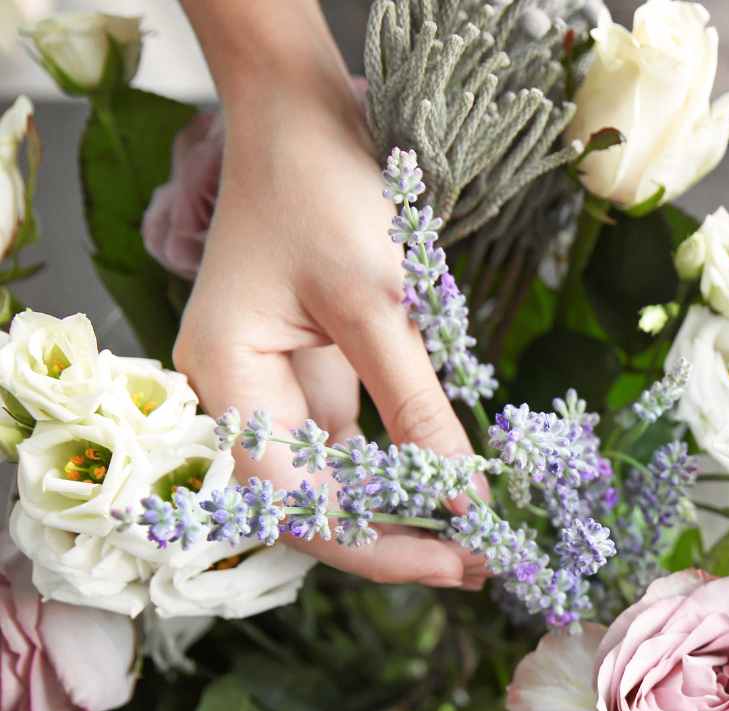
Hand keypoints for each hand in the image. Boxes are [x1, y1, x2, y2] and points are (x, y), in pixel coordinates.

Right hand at [175, 4, 483, 586]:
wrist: (303, 114)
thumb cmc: (324, 189)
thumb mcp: (378, 305)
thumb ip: (419, 409)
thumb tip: (470, 500)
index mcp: (228, 385)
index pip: (299, 506)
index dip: (380, 549)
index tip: (460, 561)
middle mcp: (240, 400)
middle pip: (316, 507)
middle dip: (398, 541)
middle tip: (481, 561)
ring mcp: (274, 390)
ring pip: (338, 484)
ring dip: (406, 512)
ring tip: (479, 536)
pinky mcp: (311, 377)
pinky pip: (355, 446)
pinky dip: (403, 470)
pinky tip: (453, 486)